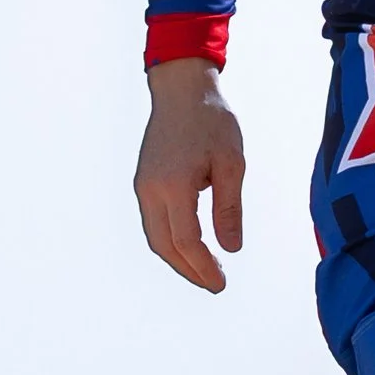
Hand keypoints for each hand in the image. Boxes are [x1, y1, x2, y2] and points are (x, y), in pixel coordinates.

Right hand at [134, 58, 245, 291]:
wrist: (182, 90)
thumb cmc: (212, 121)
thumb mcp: (232, 163)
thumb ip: (229, 208)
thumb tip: (231, 248)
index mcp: (174, 184)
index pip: (187, 240)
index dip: (203, 266)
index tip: (221, 283)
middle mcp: (151, 189)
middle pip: (165, 246)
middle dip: (188, 270)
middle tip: (214, 284)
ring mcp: (143, 185)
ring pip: (155, 237)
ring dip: (177, 259)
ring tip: (203, 271)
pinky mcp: (143, 181)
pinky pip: (153, 221)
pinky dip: (169, 241)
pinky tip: (189, 246)